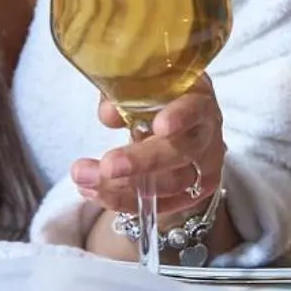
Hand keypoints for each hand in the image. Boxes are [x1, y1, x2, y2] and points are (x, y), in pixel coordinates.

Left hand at [70, 77, 225, 220]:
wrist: (181, 122)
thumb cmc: (161, 98)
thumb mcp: (144, 86)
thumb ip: (126, 93)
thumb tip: (109, 114)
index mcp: (199, 101)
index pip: (196, 109)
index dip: (181, 117)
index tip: (160, 126)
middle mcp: (206, 136)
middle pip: (180, 153)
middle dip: (141, 162)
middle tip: (107, 166)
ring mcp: (202, 169)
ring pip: (168, 185)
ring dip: (121, 186)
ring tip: (83, 178)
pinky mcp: (190, 194)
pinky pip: (157, 204)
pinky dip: (122, 200)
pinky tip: (92, 191)